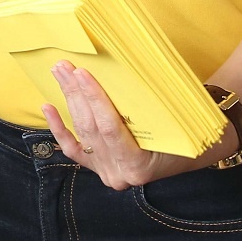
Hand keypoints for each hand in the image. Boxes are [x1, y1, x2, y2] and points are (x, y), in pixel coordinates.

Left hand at [43, 61, 232, 189]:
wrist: (193, 153)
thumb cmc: (187, 134)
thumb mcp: (173, 125)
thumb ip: (147, 110)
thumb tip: (127, 74)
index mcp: (137, 166)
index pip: (110, 127)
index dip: (94, 99)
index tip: (82, 73)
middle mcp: (117, 173)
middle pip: (91, 127)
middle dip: (76, 93)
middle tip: (63, 67)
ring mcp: (104, 171)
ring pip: (81, 131)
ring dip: (69, 101)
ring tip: (59, 75)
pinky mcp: (95, 166)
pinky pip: (71, 147)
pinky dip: (58, 127)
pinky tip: (48, 106)